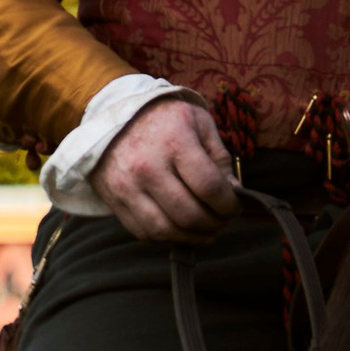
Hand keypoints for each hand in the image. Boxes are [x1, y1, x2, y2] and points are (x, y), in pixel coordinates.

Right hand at [96, 93, 238, 241]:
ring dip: (192, 238)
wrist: (114, 113)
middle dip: (215, 224)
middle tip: (222, 221)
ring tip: (206, 231)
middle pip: (189, 215)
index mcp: (174, 142)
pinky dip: (167, 237)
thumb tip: (233, 192)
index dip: (229, 205)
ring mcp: (127, 187)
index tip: (235, 207)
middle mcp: (148, 167)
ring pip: (166, 231)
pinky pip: (144, 232)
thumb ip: (219, 157)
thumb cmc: (164, 117)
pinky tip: (180, 228)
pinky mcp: (114, 200)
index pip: (209, 187)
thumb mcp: (199, 122)